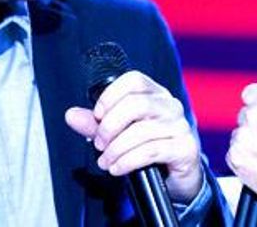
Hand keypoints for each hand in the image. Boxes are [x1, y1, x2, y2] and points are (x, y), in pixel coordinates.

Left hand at [65, 71, 202, 202]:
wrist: (176, 176)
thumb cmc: (147, 148)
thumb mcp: (118, 134)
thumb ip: (95, 124)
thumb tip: (70, 115)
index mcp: (155, 94)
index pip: (134, 80)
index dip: (111, 96)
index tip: (97, 115)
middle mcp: (170, 106)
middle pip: (136, 104)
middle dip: (109, 126)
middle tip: (99, 143)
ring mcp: (180, 127)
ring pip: (141, 131)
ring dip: (115, 149)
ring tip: (105, 161)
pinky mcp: (185, 149)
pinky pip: (151, 151)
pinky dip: (128, 161)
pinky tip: (117, 168)